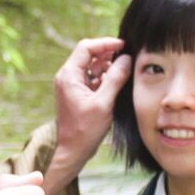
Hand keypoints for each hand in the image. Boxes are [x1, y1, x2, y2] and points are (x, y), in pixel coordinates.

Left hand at [46, 38, 132, 193]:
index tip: (123, 46)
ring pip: (90, 65)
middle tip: (126, 58)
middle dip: (108, 54)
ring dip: (107, 66)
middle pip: (88, 54)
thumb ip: (115, 79)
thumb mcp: (104, 103)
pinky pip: (90, 77)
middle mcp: (67, 76)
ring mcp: (71, 84)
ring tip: (123, 72)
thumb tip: (127, 59)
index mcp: (69, 75)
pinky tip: (115, 83)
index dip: (106, 44)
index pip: (86, 47)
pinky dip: (103, 77)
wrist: (71, 150)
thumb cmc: (85, 130)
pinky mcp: (76, 92)